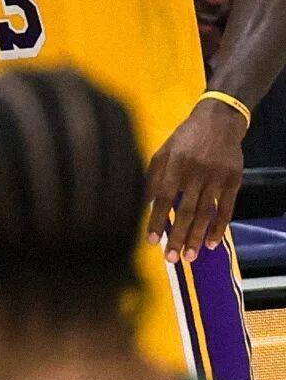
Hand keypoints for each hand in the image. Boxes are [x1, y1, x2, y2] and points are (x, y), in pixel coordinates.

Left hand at [146, 98, 246, 262]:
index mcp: (176, 164)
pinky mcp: (234, 180)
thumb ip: (153, 177)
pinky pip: (227, 209)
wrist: (219, 121)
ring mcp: (218, 177)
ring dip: (196, 236)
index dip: (157, 220)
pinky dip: (219, 227)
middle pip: (186, 210)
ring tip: (189, 257)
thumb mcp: (163, 151)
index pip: (164, 197)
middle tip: (171, 258)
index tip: (150, 241)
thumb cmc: (184, 139)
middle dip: (178, 236)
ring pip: (206, 213)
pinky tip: (210, 243)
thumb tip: (145, 205)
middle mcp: (197, 172)